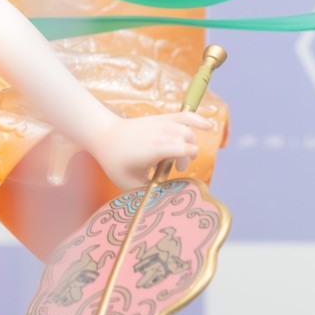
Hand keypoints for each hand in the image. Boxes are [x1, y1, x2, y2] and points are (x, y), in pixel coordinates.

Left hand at [88, 109, 212, 192]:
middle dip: (186, 156)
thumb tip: (165, 199)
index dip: (186, 158)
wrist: (104, 136)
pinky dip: (198, 120)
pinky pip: (184, 116)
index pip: (178, 148)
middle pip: (185, 139)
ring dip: (190, 144)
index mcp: (150, 150)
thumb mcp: (129, 184)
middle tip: (176, 168)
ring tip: (181, 156)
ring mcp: (160, 124)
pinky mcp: (162, 119)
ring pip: (186, 129)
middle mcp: (157, 135)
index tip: (179, 169)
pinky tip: (210, 126)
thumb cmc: (116, 162)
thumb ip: (149, 191)